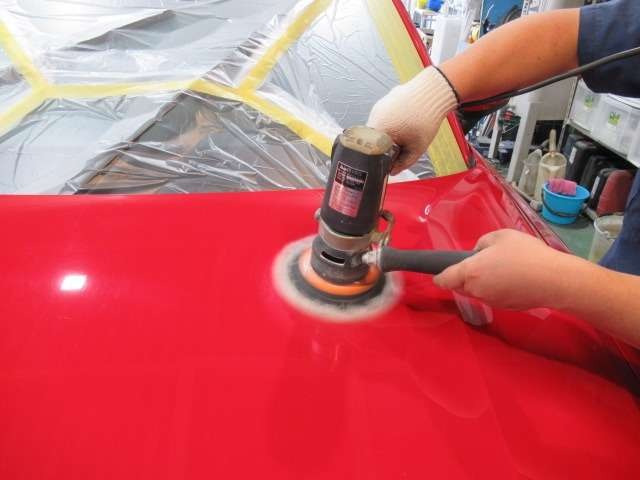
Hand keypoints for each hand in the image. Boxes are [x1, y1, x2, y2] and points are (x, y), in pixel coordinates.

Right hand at [367, 67, 457, 173]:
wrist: (435, 92)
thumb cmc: (426, 120)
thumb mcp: (417, 148)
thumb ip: (403, 163)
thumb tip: (393, 171)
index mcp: (378, 129)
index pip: (370, 150)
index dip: (378, 158)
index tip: (388, 161)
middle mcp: (374, 116)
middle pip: (373, 137)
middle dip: (384, 145)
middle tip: (398, 149)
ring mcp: (380, 105)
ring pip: (379, 125)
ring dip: (388, 132)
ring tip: (404, 132)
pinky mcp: (387, 98)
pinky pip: (385, 114)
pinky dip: (392, 120)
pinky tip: (406, 120)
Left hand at [433, 229, 569, 309]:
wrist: (554, 280)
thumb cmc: (525, 254)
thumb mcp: (500, 236)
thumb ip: (482, 243)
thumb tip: (477, 253)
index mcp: (470, 272)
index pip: (445, 279)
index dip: (439, 277)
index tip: (438, 274)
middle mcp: (476, 290)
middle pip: (459, 287)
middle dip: (461, 278)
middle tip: (477, 264)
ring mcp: (490, 301)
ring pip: (476, 292)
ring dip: (479, 284)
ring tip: (498, 269)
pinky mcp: (504, 308)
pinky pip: (491, 297)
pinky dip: (494, 289)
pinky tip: (510, 279)